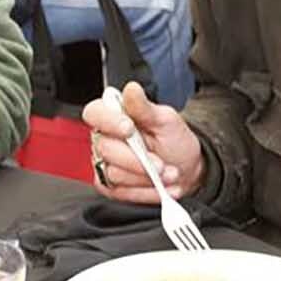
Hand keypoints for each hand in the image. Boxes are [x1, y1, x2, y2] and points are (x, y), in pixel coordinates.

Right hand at [84, 82, 204, 204]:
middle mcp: (105, 139)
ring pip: (114, 174)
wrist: (186, 167)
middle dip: (138, 160)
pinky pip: (120, 192)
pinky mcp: (109, 185)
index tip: (129, 128)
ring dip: (146, 178)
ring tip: (169, 174)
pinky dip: (144, 192)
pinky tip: (159, 187)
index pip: (94, 113)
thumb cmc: (174, 140)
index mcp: (115, 116)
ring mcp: (105, 163)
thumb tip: (131, 89)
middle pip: (106, 149)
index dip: (108, 121)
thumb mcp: (165, 120)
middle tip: (162, 164)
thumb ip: (145, 107)